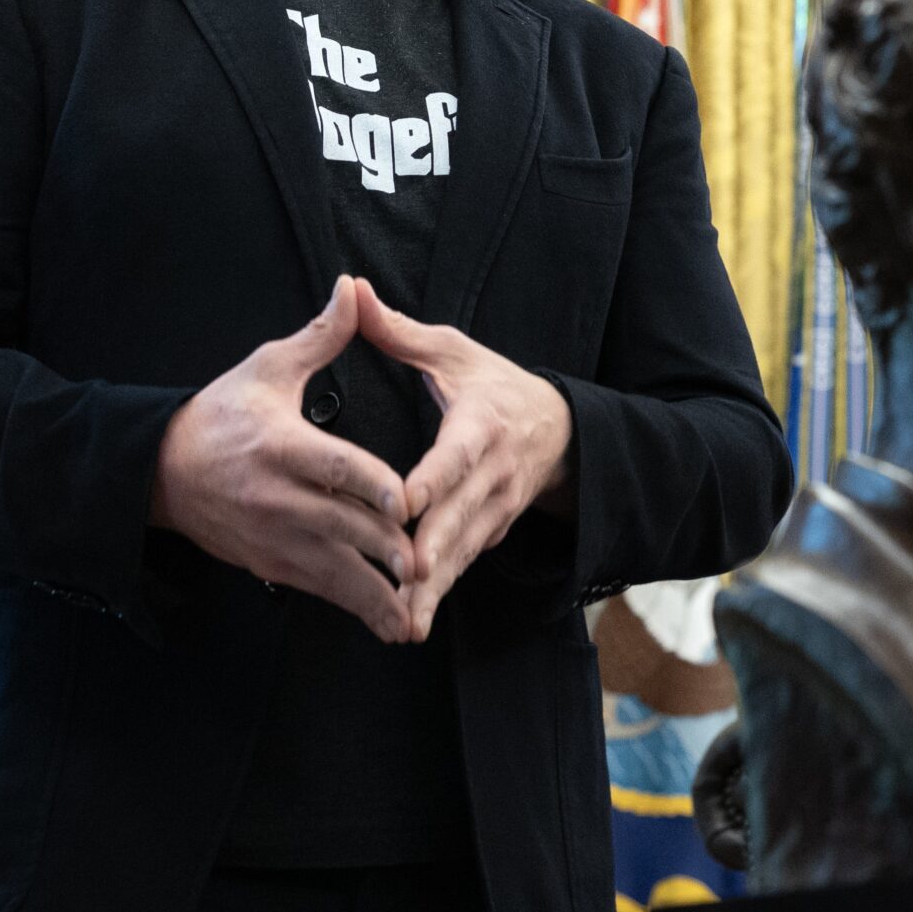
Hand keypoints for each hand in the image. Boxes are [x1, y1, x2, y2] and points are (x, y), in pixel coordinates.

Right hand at [150, 275, 415, 640]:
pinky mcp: (271, 564)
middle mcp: (276, 498)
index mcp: (279, 447)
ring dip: (375, 595)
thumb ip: (319, 337)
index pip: (334, 467)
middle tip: (427, 562)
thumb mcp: (265, 368)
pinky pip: (320, 589)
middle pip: (340, 527)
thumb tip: (354, 290)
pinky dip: (355, 607)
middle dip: (384, 550)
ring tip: (415, 615)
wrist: (158, 473)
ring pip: (332, 572)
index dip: (370, 486)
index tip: (405, 500)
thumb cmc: (220, 414)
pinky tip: (390, 622)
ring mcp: (273, 537)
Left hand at [354, 278, 573, 640]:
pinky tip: (410, 619)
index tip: (402, 502)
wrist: (560, 429)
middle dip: (434, 548)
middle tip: (407, 575)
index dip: (432, 480)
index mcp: (481, 424)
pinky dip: (440, 592)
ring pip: (463, 551)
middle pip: (461, 515)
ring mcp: (496, 508)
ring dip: (436, 587)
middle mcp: (494, 472)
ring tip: (405, 618)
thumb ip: (399, 332)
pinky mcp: (492, 532)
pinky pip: (465, 564)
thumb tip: (352, 292)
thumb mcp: (454, 352)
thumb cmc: (495, 386)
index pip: (456, 455)